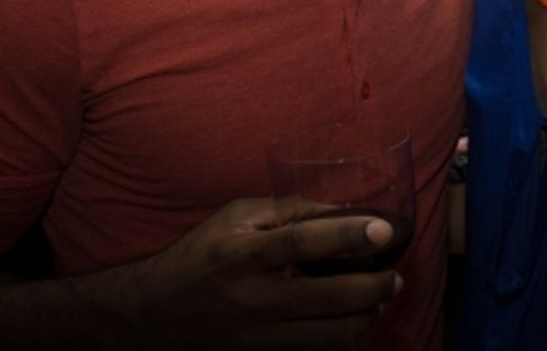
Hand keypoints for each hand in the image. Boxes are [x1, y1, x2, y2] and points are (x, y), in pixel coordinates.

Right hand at [115, 197, 400, 349]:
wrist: (152, 313)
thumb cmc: (199, 254)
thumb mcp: (235, 217)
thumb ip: (288, 210)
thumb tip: (343, 210)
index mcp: (242, 253)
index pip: (301, 242)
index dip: (346, 236)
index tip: (384, 230)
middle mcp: (250, 297)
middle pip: (325, 296)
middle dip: (372, 287)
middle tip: (395, 276)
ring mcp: (255, 334)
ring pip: (327, 335)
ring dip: (364, 316)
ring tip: (380, 298)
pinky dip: (341, 337)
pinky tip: (354, 320)